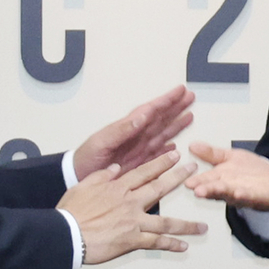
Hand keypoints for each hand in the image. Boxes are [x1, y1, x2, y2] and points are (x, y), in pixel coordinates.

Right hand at [58, 151, 207, 264]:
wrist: (67, 234)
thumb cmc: (71, 212)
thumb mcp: (82, 186)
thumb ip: (101, 176)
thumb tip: (115, 167)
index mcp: (117, 188)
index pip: (144, 172)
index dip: (161, 163)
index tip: (175, 156)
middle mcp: (130, 202)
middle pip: (159, 188)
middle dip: (179, 178)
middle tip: (194, 171)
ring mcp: (133, 221)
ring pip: (165, 222)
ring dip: (186, 224)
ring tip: (202, 226)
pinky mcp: (131, 240)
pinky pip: (156, 242)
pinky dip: (171, 244)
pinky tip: (184, 246)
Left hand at [72, 86, 194, 181]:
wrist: (78, 178)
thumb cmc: (87, 158)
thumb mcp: (101, 142)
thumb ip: (122, 130)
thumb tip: (143, 115)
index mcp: (128, 128)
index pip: (151, 110)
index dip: (165, 100)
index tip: (180, 90)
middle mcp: (136, 137)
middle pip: (160, 119)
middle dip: (175, 107)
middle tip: (190, 96)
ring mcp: (139, 150)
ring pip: (162, 134)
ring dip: (175, 125)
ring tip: (189, 115)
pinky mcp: (139, 165)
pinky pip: (157, 155)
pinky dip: (168, 151)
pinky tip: (176, 147)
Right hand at [184, 142, 268, 211]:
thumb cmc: (249, 172)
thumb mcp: (228, 157)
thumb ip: (211, 154)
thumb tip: (192, 145)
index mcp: (220, 179)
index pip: (206, 180)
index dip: (198, 182)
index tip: (188, 183)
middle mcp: (228, 188)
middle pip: (216, 189)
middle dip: (207, 190)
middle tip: (196, 190)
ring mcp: (242, 193)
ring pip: (229, 194)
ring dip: (220, 193)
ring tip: (210, 192)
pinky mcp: (257, 197)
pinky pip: (249, 197)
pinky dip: (244, 195)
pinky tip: (238, 193)